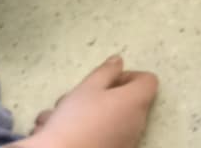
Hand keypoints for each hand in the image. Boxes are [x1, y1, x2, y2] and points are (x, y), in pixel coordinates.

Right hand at [28, 56, 157, 147]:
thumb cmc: (76, 120)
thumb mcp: (88, 88)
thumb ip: (106, 72)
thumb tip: (118, 61)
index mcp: (137, 101)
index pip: (147, 80)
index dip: (127, 76)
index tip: (104, 81)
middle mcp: (137, 122)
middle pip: (125, 100)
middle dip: (97, 96)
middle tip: (71, 98)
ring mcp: (126, 141)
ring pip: (108, 118)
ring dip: (85, 113)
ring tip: (53, 117)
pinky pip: (101, 135)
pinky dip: (83, 131)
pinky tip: (53, 130)